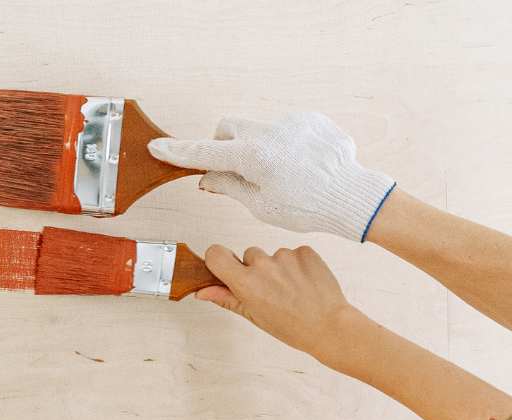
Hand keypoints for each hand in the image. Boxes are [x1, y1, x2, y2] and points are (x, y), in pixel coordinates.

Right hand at [150, 112, 395, 240]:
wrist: (353, 196)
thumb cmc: (309, 207)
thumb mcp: (263, 205)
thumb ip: (231, 186)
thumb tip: (209, 176)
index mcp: (252, 156)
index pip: (205, 152)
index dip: (180, 152)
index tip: (158, 148)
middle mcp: (267, 132)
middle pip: (229, 130)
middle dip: (226, 146)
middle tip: (236, 171)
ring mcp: (290, 122)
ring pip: (259, 129)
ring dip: (260, 148)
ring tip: (284, 176)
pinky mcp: (310, 120)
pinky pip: (287, 130)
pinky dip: (286, 146)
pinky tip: (304, 169)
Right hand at [196, 243, 360, 362]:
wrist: (330, 327)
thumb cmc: (293, 327)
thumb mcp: (255, 316)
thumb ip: (227, 299)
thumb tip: (202, 291)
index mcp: (246, 283)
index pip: (216, 253)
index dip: (220, 259)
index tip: (228, 269)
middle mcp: (263, 265)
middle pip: (250, 255)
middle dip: (257, 269)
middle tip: (275, 292)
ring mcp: (286, 256)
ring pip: (274, 255)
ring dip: (280, 268)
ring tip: (294, 291)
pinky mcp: (305, 252)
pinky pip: (294, 253)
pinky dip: (299, 265)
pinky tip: (306, 284)